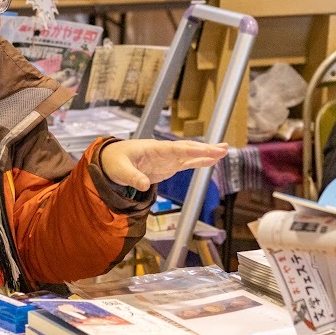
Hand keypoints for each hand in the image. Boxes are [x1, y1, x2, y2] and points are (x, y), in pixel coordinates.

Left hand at [100, 139, 227, 191]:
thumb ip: (132, 177)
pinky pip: (187, 163)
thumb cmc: (114, 161)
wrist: (111, 161)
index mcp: (153, 149)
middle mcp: (164, 151)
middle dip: (205, 149)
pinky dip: (200, 161)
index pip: (175, 149)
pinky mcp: (168, 166)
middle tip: (223, 149)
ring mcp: (167, 158)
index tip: (205, 150)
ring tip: (225, 151)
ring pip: (191, 154)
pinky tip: (212, 161)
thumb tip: (144, 185)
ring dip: (207, 153)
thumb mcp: (120, 170)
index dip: (191, 150)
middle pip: (188, 149)